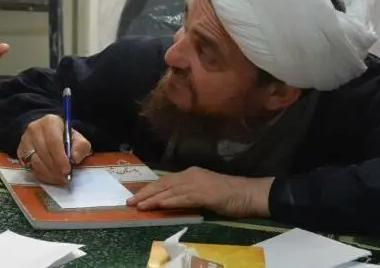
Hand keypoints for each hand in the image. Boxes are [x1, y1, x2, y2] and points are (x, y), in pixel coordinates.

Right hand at [17, 114, 91, 184]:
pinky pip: (30, 167)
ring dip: (48, 174)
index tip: (67, 170)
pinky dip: (41, 175)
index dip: (60, 158)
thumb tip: (74, 158)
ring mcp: (25, 140)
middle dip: (55, 169)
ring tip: (59, 179)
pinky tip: (50, 177)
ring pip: (35, 162)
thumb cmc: (65, 137)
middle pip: (43, 153)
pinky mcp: (20, 151)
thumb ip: (80, 147)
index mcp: (50, 122)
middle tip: (64, 178)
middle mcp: (34, 129)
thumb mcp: (77, 139)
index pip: (53, 142)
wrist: (48, 134)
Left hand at [126, 166, 272, 217]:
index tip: (136, 196)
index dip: (149, 189)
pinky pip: (181, 198)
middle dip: (145, 193)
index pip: (165, 181)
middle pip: (162, 184)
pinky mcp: (203, 193)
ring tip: (138, 205)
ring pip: (169, 191)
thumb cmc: (230, 194)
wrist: (249, 193)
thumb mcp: (204, 191)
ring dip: (152, 199)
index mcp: (191, 173)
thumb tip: (171, 200)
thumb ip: (188, 193)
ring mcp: (197, 183)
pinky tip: (157, 206)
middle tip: (129, 202)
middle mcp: (191, 175)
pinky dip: (167, 202)